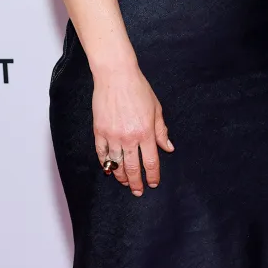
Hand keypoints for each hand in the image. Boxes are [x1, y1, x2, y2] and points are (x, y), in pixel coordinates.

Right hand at [92, 66, 173, 195]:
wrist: (116, 75)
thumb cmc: (139, 89)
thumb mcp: (156, 108)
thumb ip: (161, 131)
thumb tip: (168, 148)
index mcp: (146, 132)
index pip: (151, 161)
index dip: (152, 176)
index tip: (153, 184)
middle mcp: (129, 137)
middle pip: (132, 168)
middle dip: (136, 182)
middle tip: (138, 191)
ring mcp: (112, 135)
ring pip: (116, 164)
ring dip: (121, 176)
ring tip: (125, 182)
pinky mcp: (99, 131)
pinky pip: (102, 154)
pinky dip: (105, 163)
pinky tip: (109, 169)